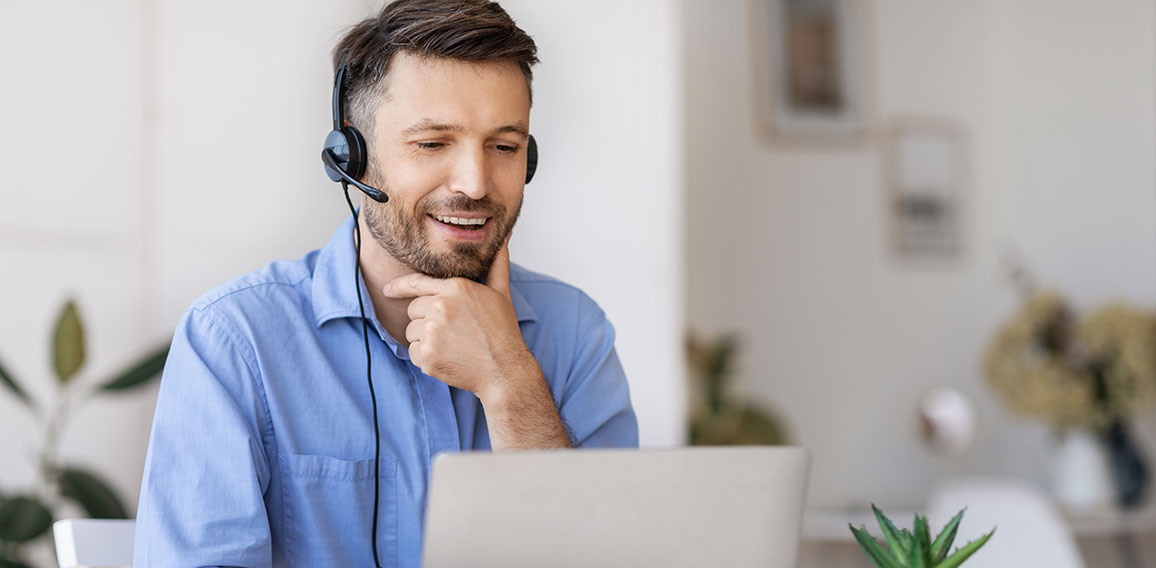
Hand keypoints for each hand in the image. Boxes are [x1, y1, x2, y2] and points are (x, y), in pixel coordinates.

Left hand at [381, 237, 531, 400]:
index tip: (386, 290)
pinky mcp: (426, 355)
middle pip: (413, 309)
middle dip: (426, 319)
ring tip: (451, 344)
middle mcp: (441, 306)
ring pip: (411, 331)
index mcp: (456, 288)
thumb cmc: (503, 331)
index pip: (416, 283)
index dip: (398, 286)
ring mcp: (432, 331)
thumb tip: (504, 237)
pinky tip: (447, 357)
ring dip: (425, 339)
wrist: (505, 369)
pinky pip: (412, 352)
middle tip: (452, 331)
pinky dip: (425, 357)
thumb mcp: (501, 293)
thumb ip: (497, 263)